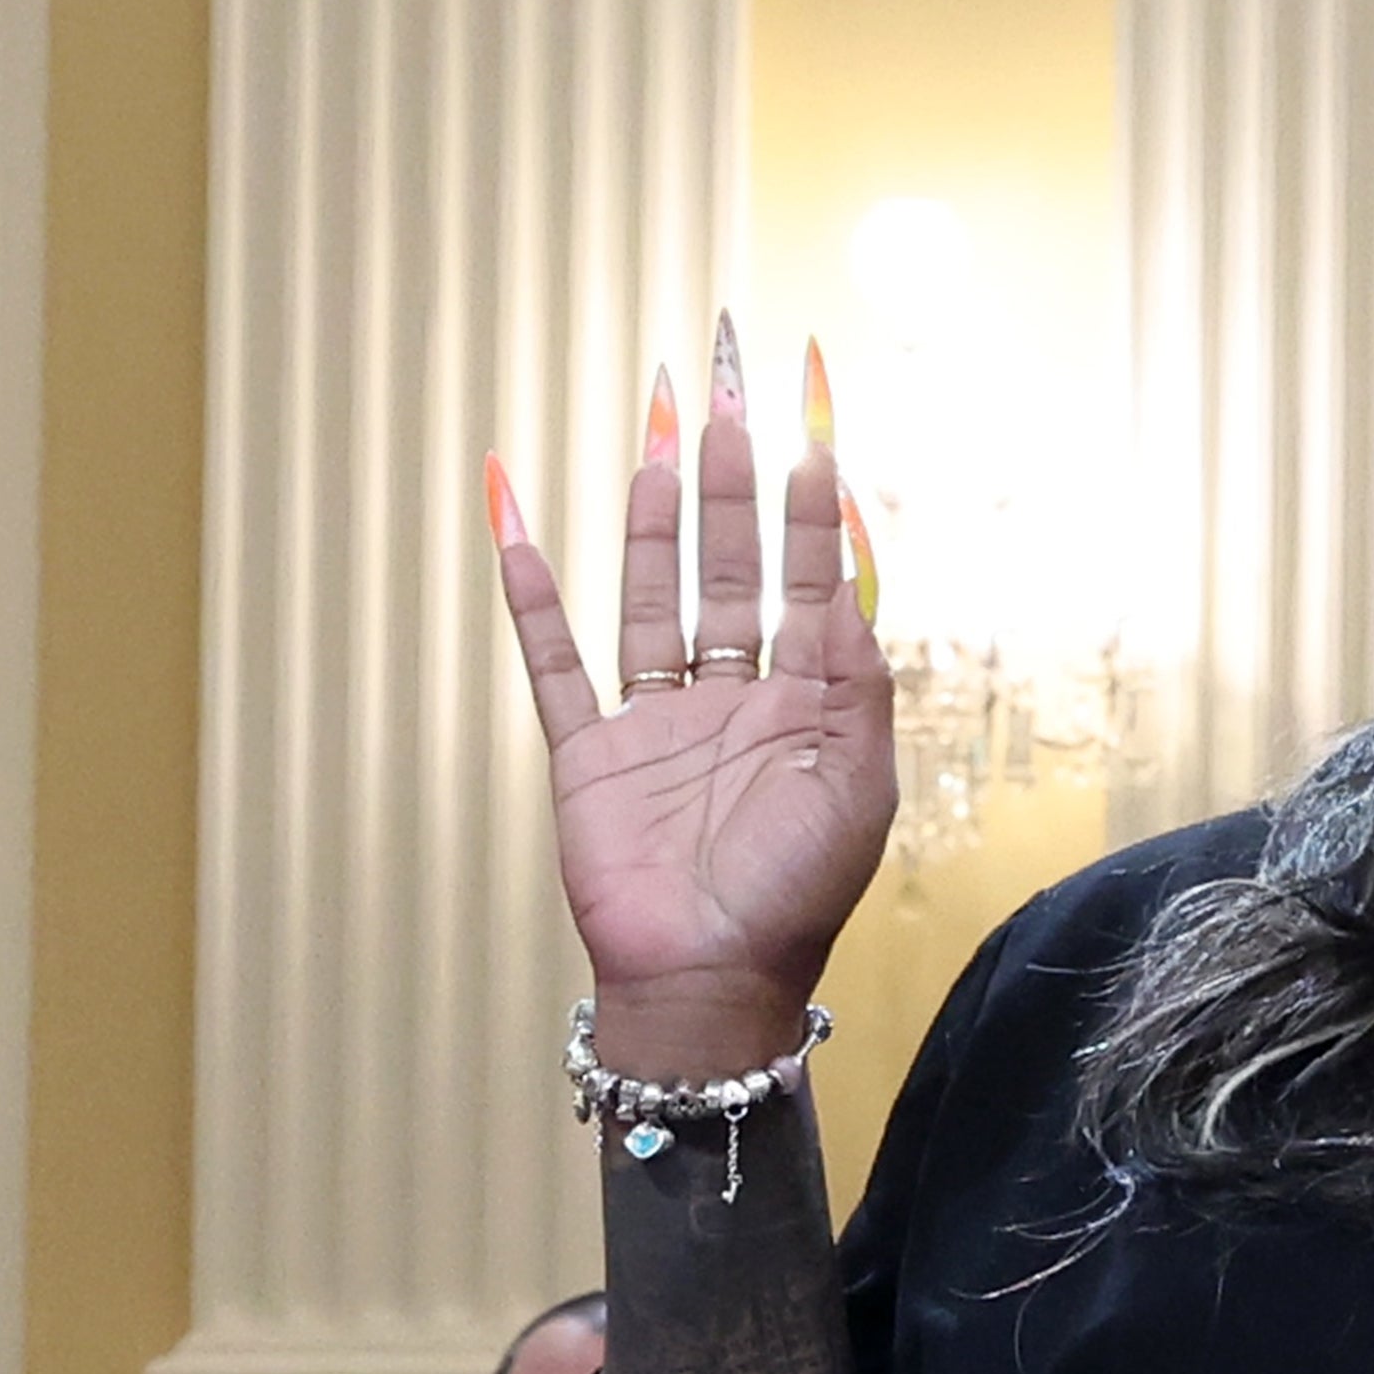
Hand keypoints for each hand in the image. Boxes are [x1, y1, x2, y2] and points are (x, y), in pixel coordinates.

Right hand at [485, 327, 896, 1071]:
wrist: (712, 980)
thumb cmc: (797, 895)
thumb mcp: (856, 784)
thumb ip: (854, 680)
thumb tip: (850, 578)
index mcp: (805, 707)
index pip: (807, 581)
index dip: (808, 508)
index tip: (812, 428)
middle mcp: (729, 699)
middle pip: (727, 566)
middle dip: (729, 480)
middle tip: (725, 394)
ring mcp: (654, 720)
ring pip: (650, 593)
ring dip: (654, 516)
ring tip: (661, 434)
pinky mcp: (588, 751)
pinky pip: (553, 659)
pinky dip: (529, 593)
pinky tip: (517, 520)